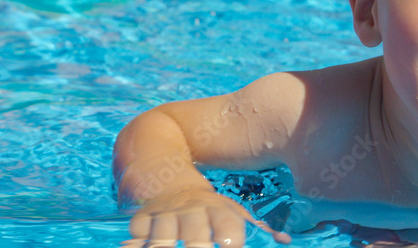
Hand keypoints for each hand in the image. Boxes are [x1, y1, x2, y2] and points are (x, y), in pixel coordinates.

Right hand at [123, 186, 291, 246]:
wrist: (168, 176)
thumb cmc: (208, 206)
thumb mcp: (233, 211)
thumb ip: (258, 229)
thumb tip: (285, 241)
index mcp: (218, 211)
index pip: (227, 224)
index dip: (231, 238)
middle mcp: (192, 212)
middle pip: (193, 229)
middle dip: (196, 245)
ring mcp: (166, 214)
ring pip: (162, 231)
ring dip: (162, 246)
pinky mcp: (142, 218)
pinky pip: (136, 231)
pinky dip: (134, 243)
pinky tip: (132, 247)